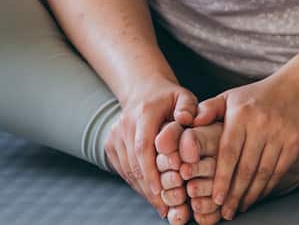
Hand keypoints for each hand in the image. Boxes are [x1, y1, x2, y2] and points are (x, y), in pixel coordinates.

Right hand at [104, 78, 199, 217]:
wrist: (142, 91)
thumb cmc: (169, 99)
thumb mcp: (183, 97)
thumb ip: (188, 107)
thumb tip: (186, 119)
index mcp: (143, 112)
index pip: (143, 145)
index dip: (150, 171)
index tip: (161, 191)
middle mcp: (124, 124)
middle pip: (133, 162)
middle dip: (149, 187)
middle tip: (166, 208)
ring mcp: (115, 135)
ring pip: (127, 169)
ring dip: (143, 190)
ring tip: (162, 206)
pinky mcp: (110, 145)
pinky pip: (123, 170)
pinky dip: (137, 184)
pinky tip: (152, 195)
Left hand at [192, 71, 298, 218]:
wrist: (295, 90)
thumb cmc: (254, 98)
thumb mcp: (229, 97)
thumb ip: (207, 110)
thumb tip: (187, 122)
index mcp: (241, 114)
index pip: (229, 152)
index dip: (222, 177)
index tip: (216, 198)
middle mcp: (261, 124)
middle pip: (246, 167)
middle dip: (234, 193)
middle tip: (225, 212)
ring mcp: (280, 134)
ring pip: (263, 173)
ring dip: (251, 194)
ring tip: (239, 208)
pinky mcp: (295, 143)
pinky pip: (279, 171)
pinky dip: (267, 187)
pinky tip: (257, 196)